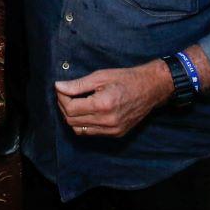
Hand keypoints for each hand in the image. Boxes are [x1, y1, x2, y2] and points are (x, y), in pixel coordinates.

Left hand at [54, 61, 172, 137]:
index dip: (61, 97)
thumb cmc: (126, 79)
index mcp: (103, 105)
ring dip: (72, 117)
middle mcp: (108, 121)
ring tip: (75, 102)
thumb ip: (77, 85)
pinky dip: (83, 123)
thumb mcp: (100, 76)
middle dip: (64, 106)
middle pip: (71, 120)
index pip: (70, 108)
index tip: (61, 88)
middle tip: (66, 94)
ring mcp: (112, 130)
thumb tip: (58, 87)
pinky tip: (86, 111)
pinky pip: (90, 133)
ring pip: (78, 129)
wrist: (151, 89)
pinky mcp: (116, 134)